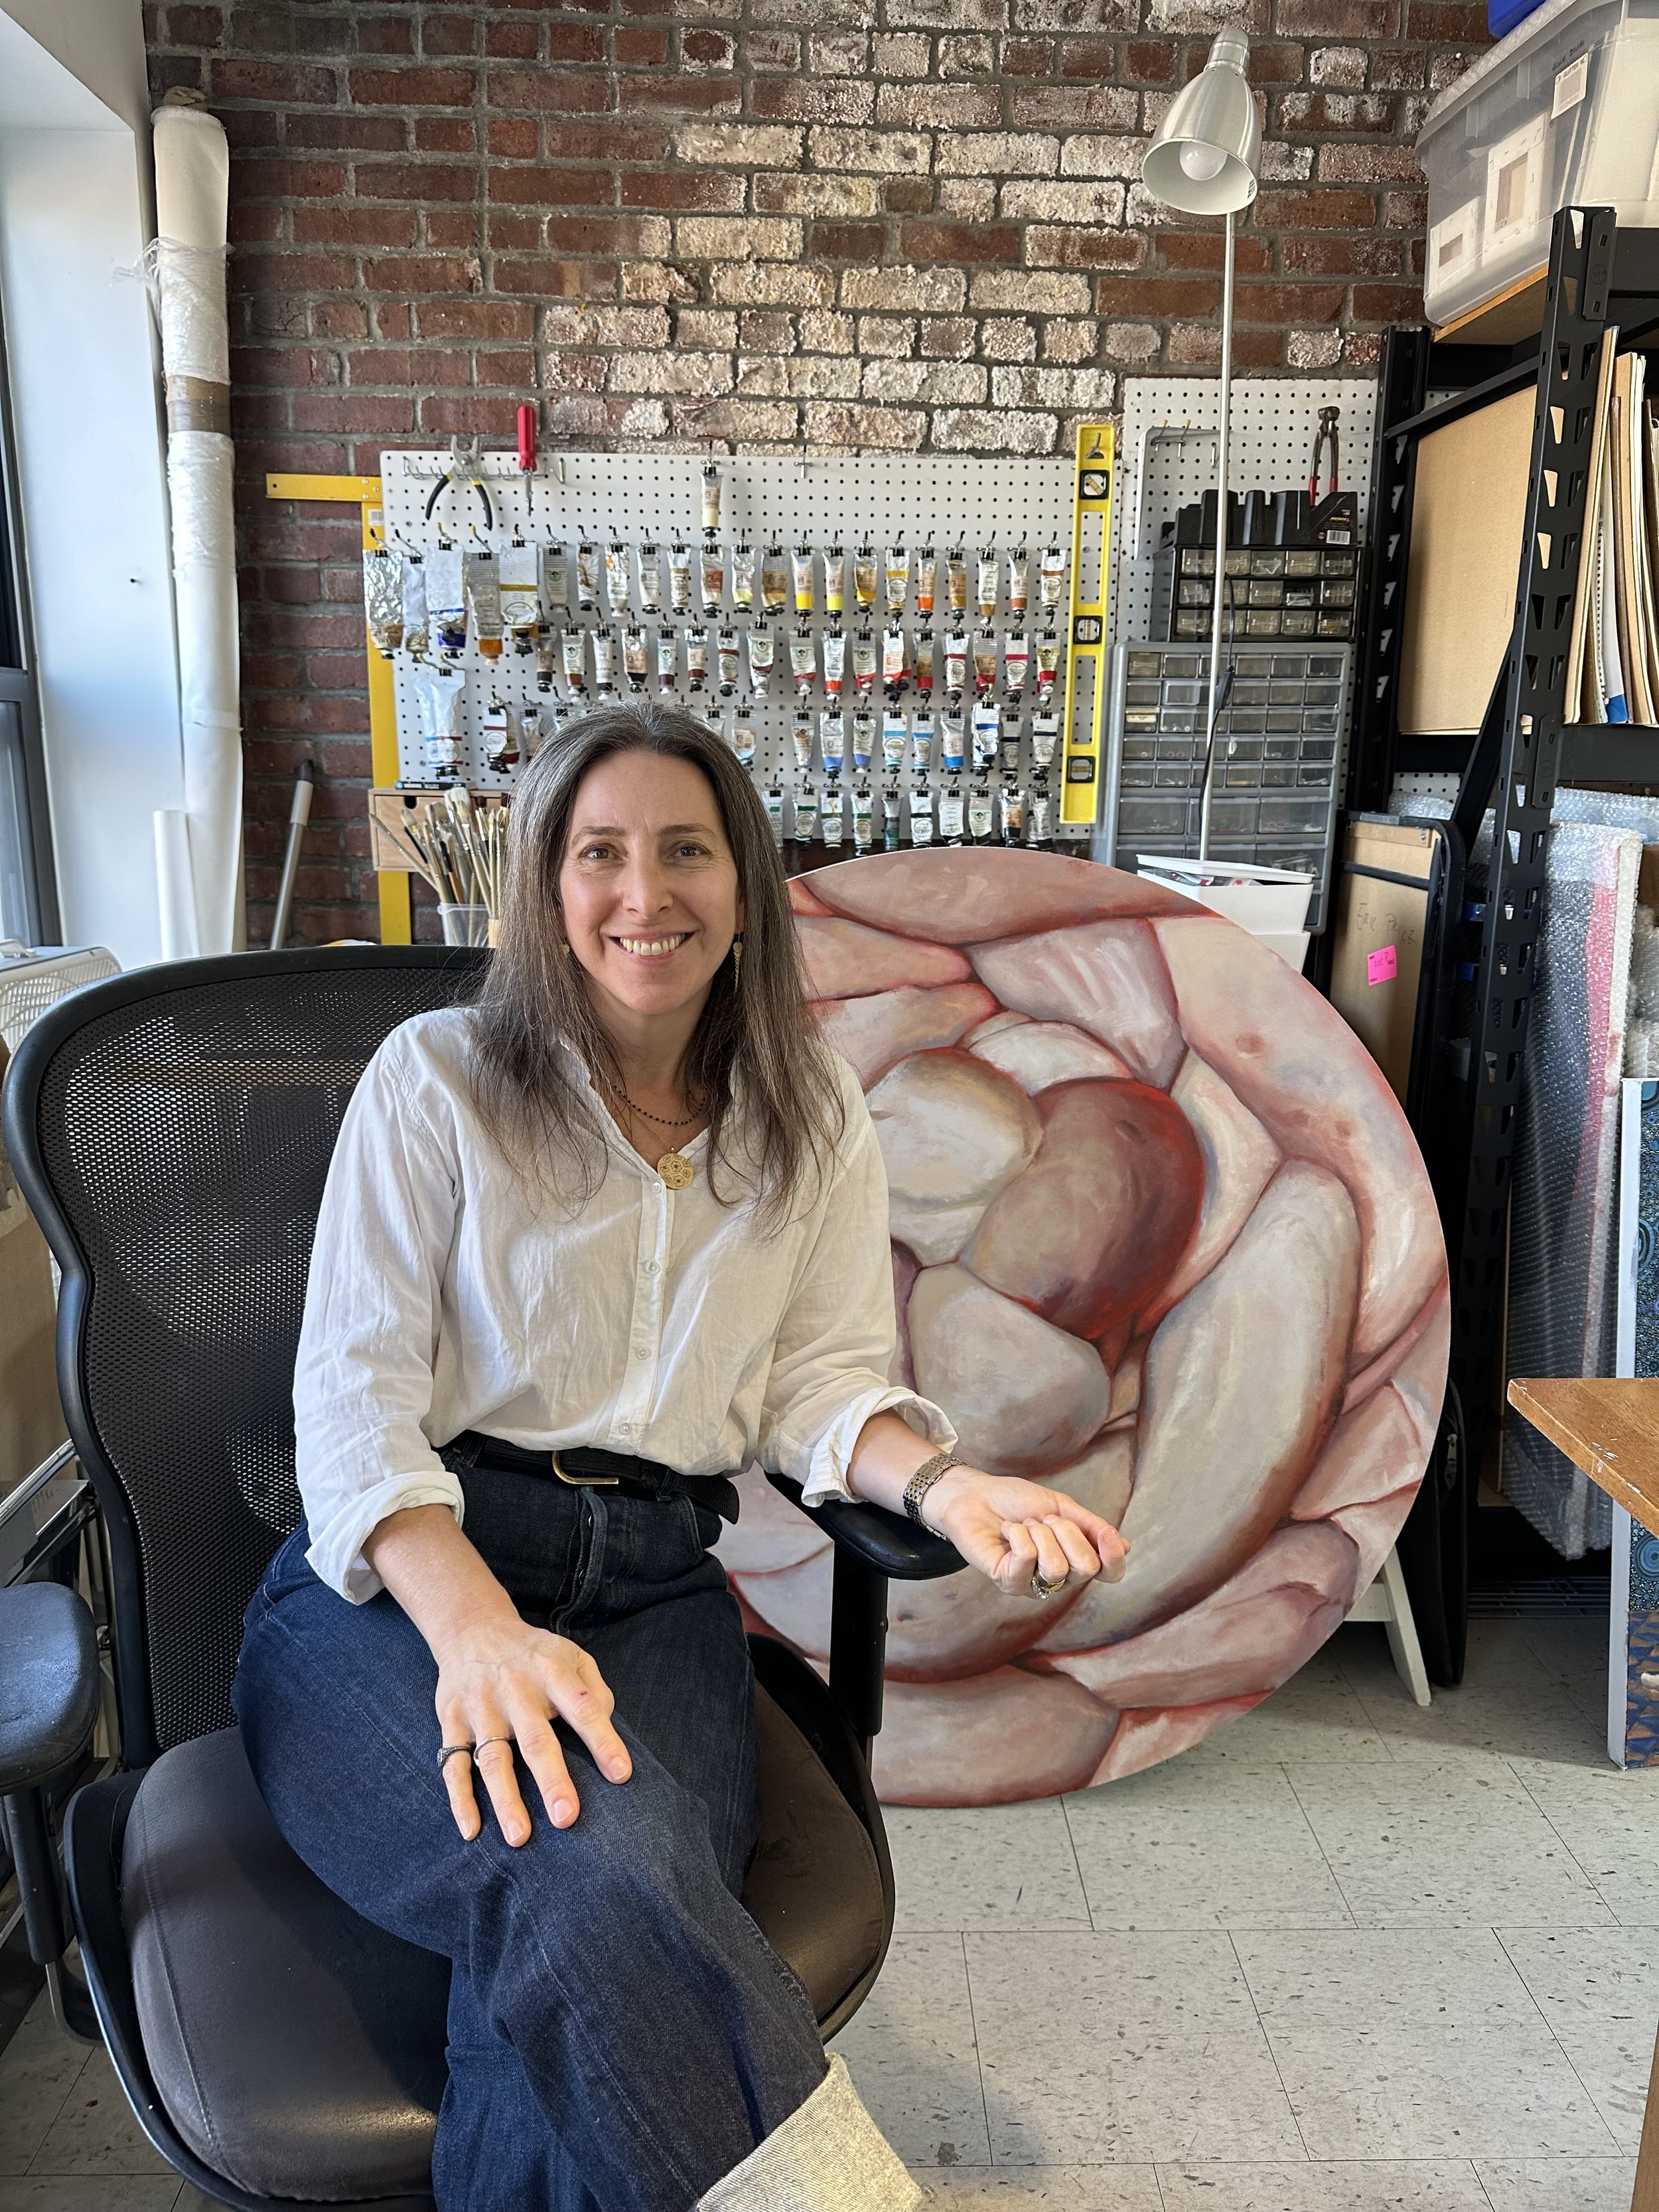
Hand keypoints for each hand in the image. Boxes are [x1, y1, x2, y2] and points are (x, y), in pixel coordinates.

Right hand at [432, 1614, 632, 1845]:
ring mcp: (481, 1708)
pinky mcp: (452, 1722)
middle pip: (535, 1740)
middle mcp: (516, 1691)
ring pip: (493, 1759)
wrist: (472, 1629)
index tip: (621, 1775)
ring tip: (519, 1837)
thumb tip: (607, 1730)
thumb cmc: (534, 1655)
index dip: (603, 1741)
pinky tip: (471, 1830)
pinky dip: (460, 1799)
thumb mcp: (572, 1656)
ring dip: (505, 1800)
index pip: (583, 1708)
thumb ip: (595, 1691)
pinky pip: (453, 1764)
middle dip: (551, 1780)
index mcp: (552, 1673)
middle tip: (566, 1818)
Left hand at [920, 1466, 1128, 1598]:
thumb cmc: (1017, 1500)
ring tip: (1024, 1526)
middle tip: (1045, 1520)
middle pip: (1086, 1567)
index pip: (1110, 1573)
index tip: (1106, 1533)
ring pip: (1056, 1567)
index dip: (1114, 1557)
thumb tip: (1126, 1546)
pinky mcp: (1008, 1582)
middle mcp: (1059, 1577)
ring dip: (1039, 1533)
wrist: (977, 1495)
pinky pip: (1027, 1560)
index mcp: (1076, 1558)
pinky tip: (1008, 1531)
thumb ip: (1091, 1527)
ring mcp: (1033, 1584)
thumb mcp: (1061, 1506)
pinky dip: (1018, 1535)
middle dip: (1067, 1532)